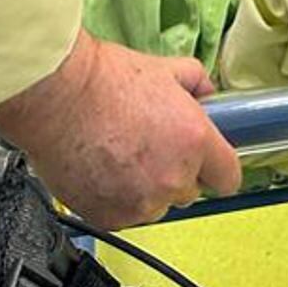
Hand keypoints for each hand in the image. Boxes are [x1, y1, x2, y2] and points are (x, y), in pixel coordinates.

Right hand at [0, 29, 241, 227]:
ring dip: (146, 188)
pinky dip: (117, 198)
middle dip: (176, 171)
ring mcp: (141, 204)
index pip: (229, 178)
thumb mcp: (164, 69)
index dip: (217, 168)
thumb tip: (208, 94)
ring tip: (121, 155)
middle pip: (189, 191)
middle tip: (151, 145)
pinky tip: (102, 168)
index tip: (207, 162)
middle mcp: (172, 179)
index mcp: (194, 141)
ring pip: (156, 205)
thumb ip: (197, 82)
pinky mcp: (110, 217)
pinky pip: (125, 214)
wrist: (58, 96)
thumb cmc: (107, 79)